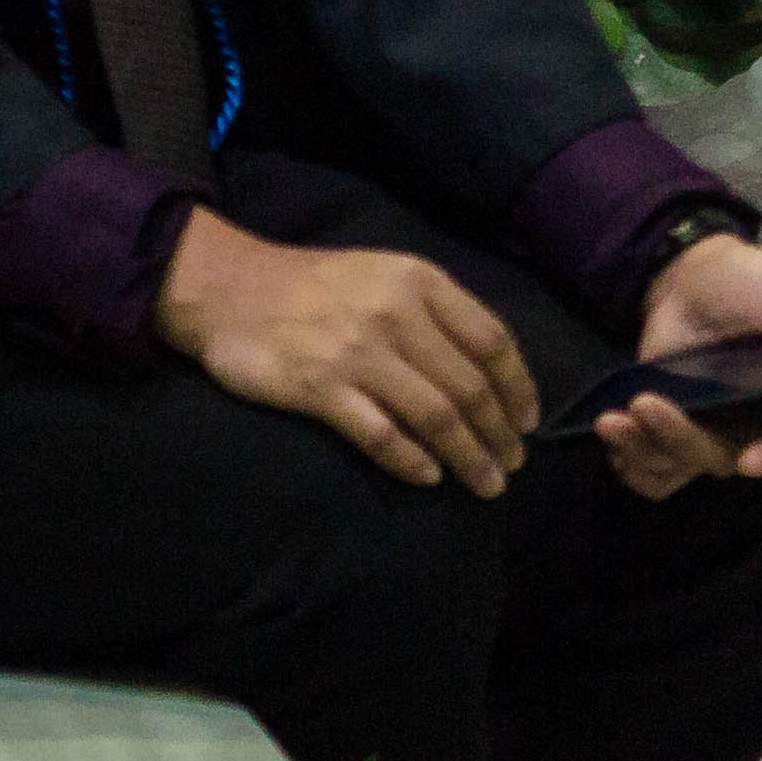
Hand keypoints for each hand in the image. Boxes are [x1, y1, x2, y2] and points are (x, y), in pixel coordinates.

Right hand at [154, 206, 538, 493]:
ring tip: (486, 484)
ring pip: (434, 415)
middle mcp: (397, 315)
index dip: (518, 386)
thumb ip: (435, 312)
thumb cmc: (318, 285)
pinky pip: (380, 434)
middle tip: (514, 465)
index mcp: (421, 282)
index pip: (492, 340)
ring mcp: (358, 353)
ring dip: (468, 456)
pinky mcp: (321, 388)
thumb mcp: (386, 275)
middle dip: (499, 433)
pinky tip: (429, 478)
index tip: (529, 421)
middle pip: (469, 386)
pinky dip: (411, 461)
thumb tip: (488, 367)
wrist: (232, 289)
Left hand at [596, 233, 761, 500]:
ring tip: (616, 422)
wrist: (693, 274)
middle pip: (723, 459)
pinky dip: (627, 460)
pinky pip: (650, 470)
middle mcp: (751, 423)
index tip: (749, 460)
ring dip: (646, 453)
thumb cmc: (757, 281)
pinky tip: (610, 429)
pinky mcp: (668, 427)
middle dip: (682, 441)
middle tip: (649, 407)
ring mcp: (707, 428)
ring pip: (680, 469)